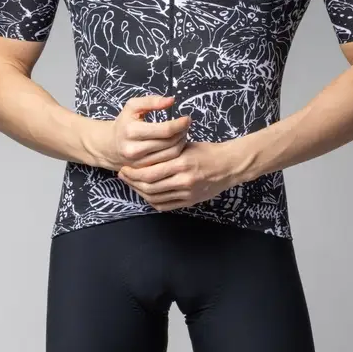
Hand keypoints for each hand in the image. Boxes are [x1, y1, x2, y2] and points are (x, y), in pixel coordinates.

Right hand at [99, 94, 191, 171]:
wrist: (110, 145)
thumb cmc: (124, 123)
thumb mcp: (133, 106)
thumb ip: (152, 101)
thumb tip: (171, 100)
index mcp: (132, 131)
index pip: (164, 130)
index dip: (180, 124)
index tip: (187, 118)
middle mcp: (135, 149)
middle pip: (170, 143)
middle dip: (182, 133)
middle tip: (186, 125)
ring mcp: (139, 163)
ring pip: (171, 155)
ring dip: (181, 143)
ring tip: (182, 133)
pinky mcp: (144, 171)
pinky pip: (167, 164)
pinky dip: (175, 154)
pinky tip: (175, 144)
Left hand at [117, 139, 236, 211]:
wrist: (229, 165)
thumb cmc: (207, 152)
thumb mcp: (186, 145)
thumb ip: (167, 151)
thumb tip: (144, 155)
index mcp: (181, 163)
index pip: (150, 172)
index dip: (133, 172)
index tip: (124, 168)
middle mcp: (184, 180)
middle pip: (149, 186)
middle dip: (132, 182)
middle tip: (123, 176)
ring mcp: (187, 193)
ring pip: (155, 198)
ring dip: (140, 192)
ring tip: (132, 184)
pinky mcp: (190, 201)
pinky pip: (166, 205)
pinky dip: (153, 201)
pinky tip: (146, 194)